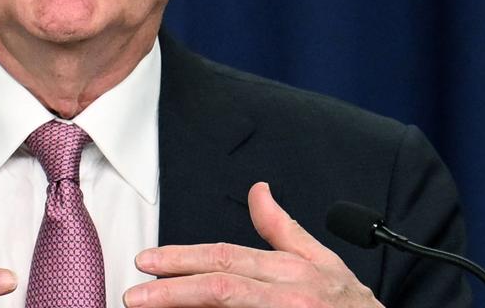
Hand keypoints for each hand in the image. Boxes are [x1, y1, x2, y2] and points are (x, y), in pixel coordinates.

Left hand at [124, 182, 381, 307]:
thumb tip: (257, 189)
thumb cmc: (350, 306)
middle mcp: (290, 294)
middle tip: (134, 294)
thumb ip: (282, 229)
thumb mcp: (321, 261)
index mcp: (291, 269)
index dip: (183, 258)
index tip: (146, 261)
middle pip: (221, 286)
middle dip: (172, 289)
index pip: (226, 258)